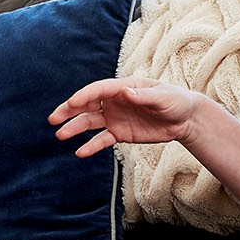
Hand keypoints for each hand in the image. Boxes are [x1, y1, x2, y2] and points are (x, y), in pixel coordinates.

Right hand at [48, 77, 204, 156]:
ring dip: (74, 127)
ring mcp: (115, 117)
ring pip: (90, 122)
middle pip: (87, 104)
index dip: (84, 95)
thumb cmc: (176, 101)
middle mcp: (114, 101)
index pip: (98, 90)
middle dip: (69, 110)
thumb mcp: (163, 97)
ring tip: (60, 134)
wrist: (186, 119)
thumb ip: (144, 96)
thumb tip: (125, 92)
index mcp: (123, 87)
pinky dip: (91, 145)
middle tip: (53, 118)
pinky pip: (102, 140)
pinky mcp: (120, 133)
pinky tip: (80, 152)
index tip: (72, 103)